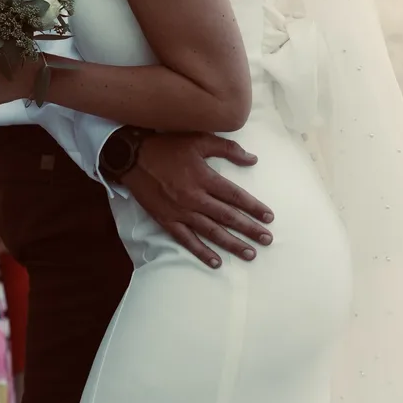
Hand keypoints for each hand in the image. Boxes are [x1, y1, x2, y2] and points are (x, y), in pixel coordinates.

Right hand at [121, 131, 274, 269]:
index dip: (254, 207)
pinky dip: (201, 252)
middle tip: (267, 240)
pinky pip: (187, 240)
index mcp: (204, 177)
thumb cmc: (168, 145)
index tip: (269, 217)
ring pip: (211, 232)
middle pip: (228, 217)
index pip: (235, 196)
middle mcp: (195, 198)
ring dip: (232, 244)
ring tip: (250, 254)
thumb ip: (228, 149)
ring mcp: (180, 212)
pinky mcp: (166, 220)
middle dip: (249, 229)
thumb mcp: (199, 139)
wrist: (132, 156)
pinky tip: (216, 262)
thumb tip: (253, 159)